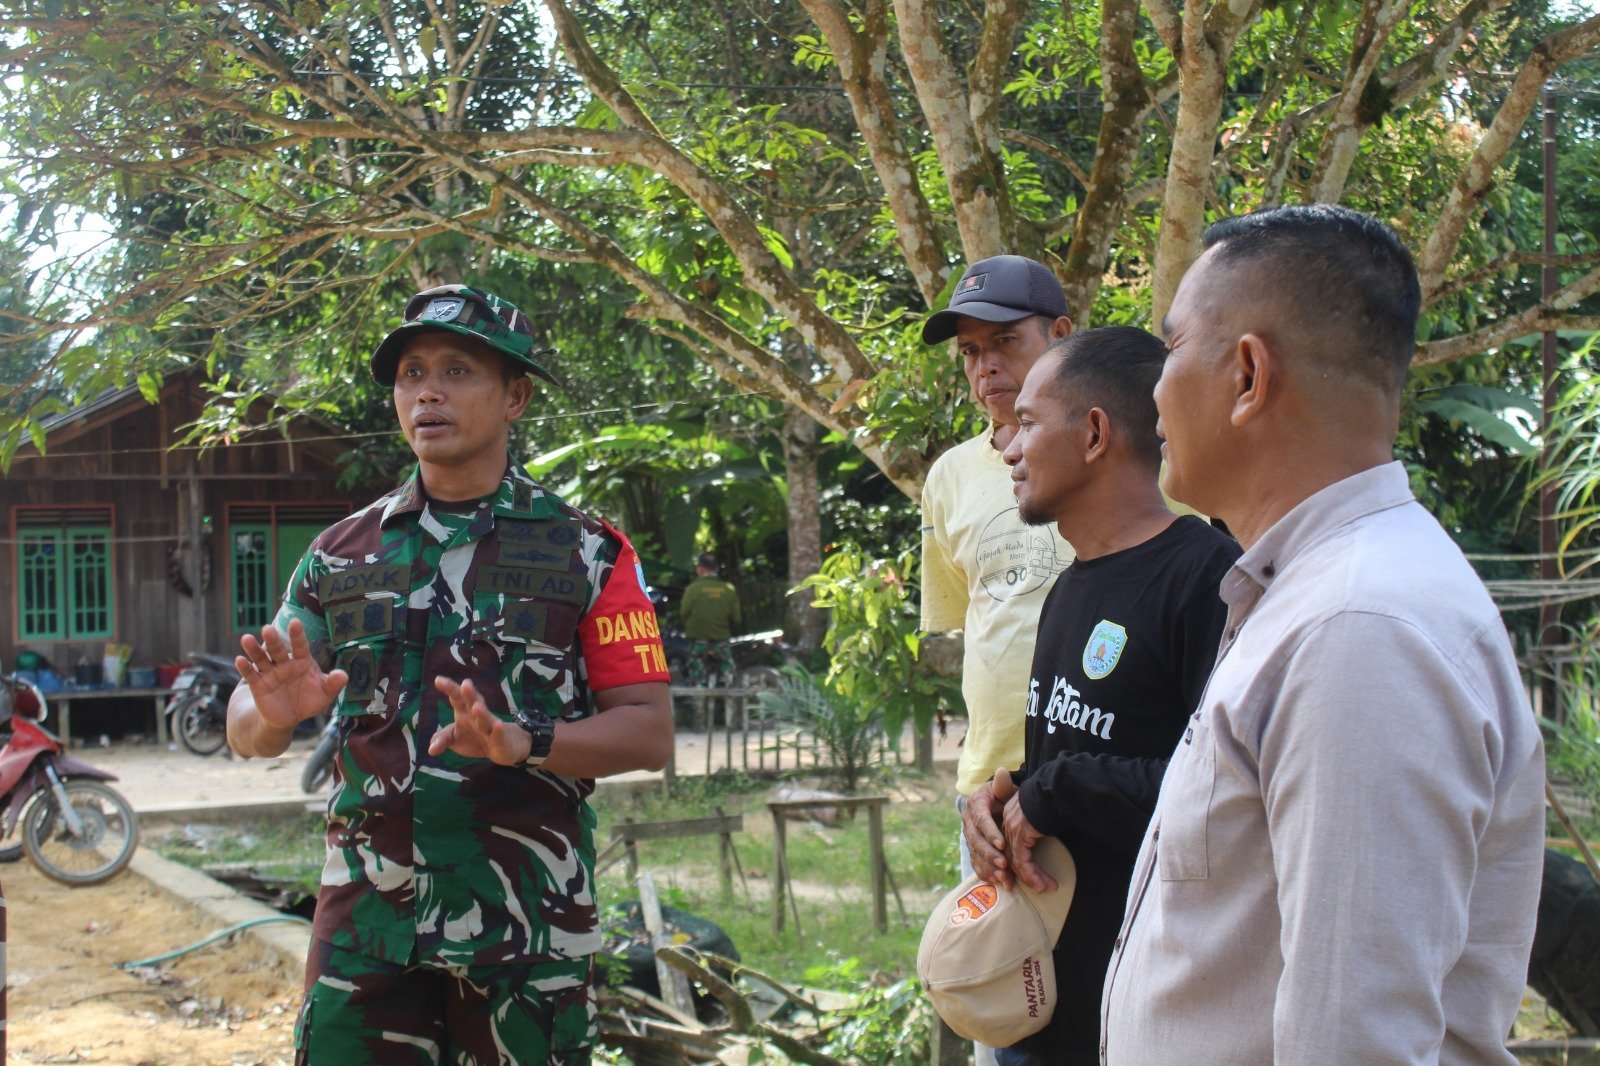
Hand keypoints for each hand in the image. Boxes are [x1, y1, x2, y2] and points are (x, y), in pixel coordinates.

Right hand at [235, 619, 344, 730]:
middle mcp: (284, 664)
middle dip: (273, 640)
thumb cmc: (309, 701)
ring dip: (254, 649)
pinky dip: (245, 667)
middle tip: (267, 629)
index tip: (295, 622)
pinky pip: (251, 674)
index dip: (297, 635)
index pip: (300, 646)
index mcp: (302, 662)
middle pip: (278, 649)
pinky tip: (239, 660)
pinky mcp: (258, 685)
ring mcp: (270, 673)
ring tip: (246, 639)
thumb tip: (344, 675)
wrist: (289, 717)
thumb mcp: (324, 694)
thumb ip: (333, 684)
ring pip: (261, 658)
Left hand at [427, 678, 533, 764]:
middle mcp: (478, 716)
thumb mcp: (455, 739)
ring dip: (482, 713)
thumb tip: (430, 749)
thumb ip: (442, 739)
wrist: (505, 746)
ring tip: (477, 707)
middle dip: (470, 694)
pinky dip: (498, 730)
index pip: (457, 698)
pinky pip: (498, 734)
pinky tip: (498, 725)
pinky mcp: (500, 739)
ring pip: (486, 719)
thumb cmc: (476, 738)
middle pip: (474, 702)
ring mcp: (490, 727)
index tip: (438, 680)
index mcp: (465, 712)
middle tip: (466, 684)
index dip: (449, 689)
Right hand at [962, 769, 1017, 887]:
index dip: (990, 832)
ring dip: (988, 867)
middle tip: (1004, 864)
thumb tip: (1002, 772)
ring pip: (975, 853)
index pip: (981, 819)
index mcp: (975, 805)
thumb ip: (1003, 785)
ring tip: (1003, 877)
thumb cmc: (1004, 797)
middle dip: (990, 853)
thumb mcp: (1004, 789)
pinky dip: (985, 873)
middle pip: (976, 840)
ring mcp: (969, 837)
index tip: (1002, 843)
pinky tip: (996, 881)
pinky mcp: (973, 849)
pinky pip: (975, 863)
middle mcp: (968, 822)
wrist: (997, 805)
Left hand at [1001, 792, 1058, 893]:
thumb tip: (1040, 835)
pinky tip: (1043, 884)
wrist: (1055, 789)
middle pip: (1011, 854)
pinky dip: (1033, 875)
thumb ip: (1036, 825)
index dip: (1017, 861)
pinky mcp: (1020, 835)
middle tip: (1037, 886)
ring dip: (1032, 877)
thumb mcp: (1041, 813)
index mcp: (1011, 816)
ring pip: (1017, 861)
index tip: (1026, 875)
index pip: (1010, 843)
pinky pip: (1023, 861)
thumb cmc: (1054, 798)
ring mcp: (1012, 829)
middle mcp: (1008, 822)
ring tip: (1045, 887)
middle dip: (1024, 874)